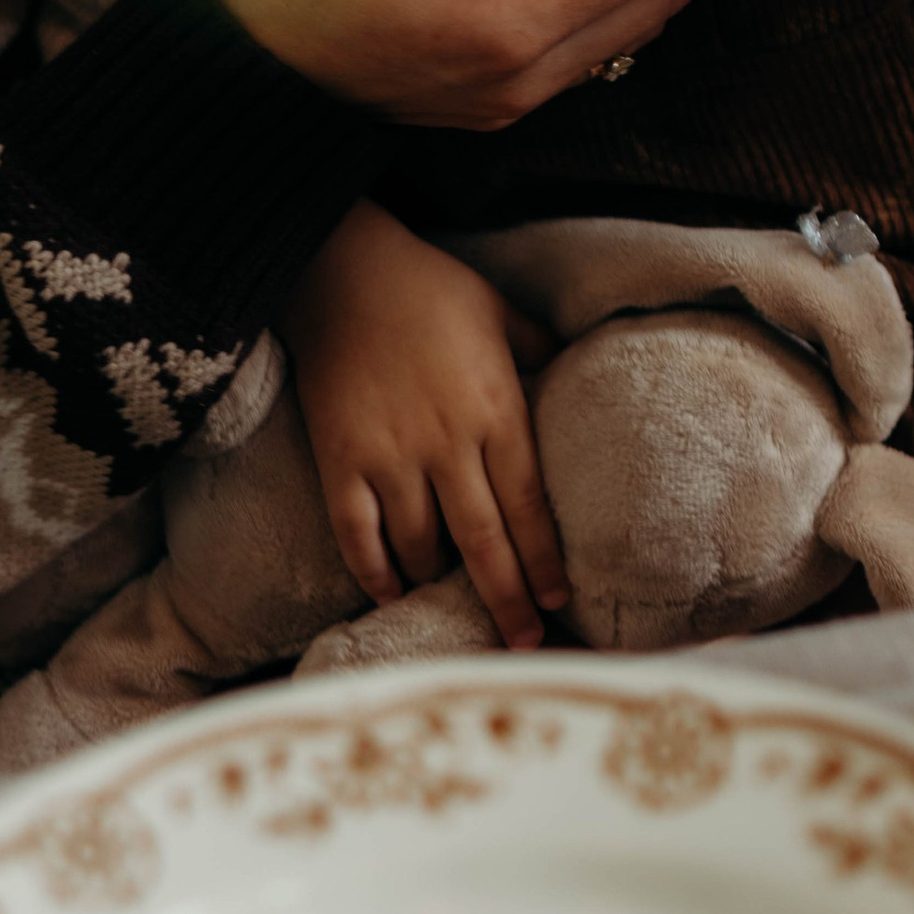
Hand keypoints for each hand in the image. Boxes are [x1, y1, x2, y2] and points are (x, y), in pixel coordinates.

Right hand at [282, 200, 565, 646]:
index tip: (558, 601)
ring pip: (420, 545)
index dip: (544, 561)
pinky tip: (391, 591)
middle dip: (507, 600)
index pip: (530, 506)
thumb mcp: (502, 311)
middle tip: (523, 644)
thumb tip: (574, 369)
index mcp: (496, 410)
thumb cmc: (431, 287)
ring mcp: (390, 455)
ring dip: (438, 581)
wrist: (342, 268)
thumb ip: (540, 350)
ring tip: (453, 603)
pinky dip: (374, 571)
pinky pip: (357, 534)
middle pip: (484, 543)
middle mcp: (447, 443)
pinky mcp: (339, 459)